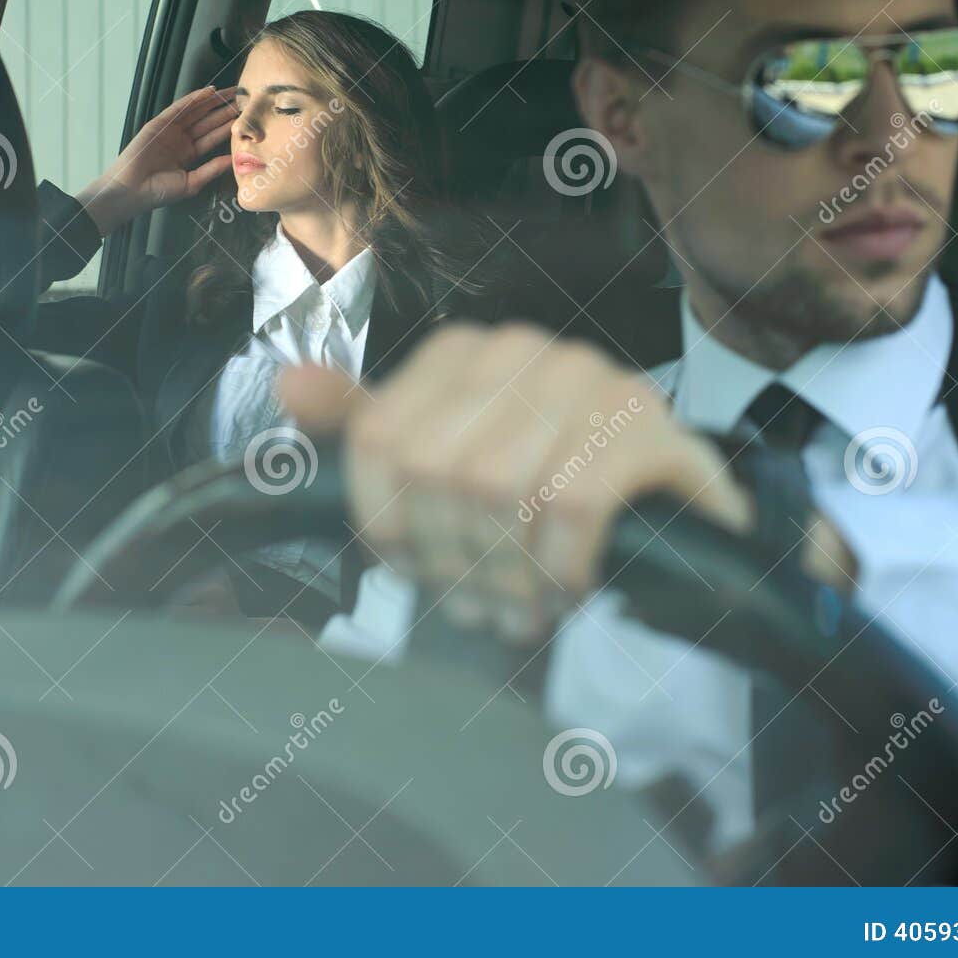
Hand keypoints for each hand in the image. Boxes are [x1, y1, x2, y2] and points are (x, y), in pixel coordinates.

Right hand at [76, 86, 237, 234]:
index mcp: (189, 154)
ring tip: (230, 91)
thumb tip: (233, 160)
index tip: (245, 119)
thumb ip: (212, 169)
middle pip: (207, 121)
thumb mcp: (192, 183)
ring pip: (196, 111)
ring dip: (213, 101)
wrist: (132, 191)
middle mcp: (181, 140)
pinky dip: (193, 99)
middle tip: (243, 98)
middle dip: (224, 109)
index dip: (228, 126)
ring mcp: (170, 130)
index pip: (213, 136)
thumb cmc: (158, 192)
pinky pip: (179, 109)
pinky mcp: (158, 124)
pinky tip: (208, 92)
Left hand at [282, 323, 822, 642]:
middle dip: (450, 559)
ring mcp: (593, 380)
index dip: (386, 523)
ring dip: (506, 574)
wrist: (670, 516)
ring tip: (520, 609)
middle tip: (475, 605)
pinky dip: (560, 566)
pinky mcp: (649, 426)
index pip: (379, 440)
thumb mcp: (445, 463)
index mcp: (463, 352)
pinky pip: (574, 504)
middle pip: (437, 471)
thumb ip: (366, 428)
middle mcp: (524, 349)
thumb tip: (288, 384)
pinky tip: (567, 590)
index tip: (411, 567)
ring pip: (501, 490)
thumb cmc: (542, 494)